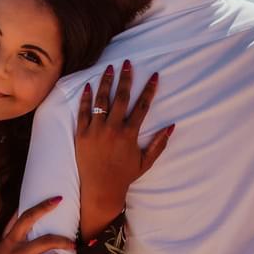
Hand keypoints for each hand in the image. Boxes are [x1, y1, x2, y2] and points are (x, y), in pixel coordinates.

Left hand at [76, 61, 172, 240]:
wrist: (100, 189)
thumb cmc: (124, 176)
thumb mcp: (145, 161)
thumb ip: (159, 143)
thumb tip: (172, 126)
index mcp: (129, 135)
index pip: (142, 106)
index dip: (149, 90)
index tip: (154, 75)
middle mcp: (112, 129)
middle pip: (121, 98)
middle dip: (126, 79)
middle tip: (128, 63)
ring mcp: (95, 131)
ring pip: (101, 101)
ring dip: (106, 83)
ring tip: (109, 68)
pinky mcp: (81, 134)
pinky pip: (83, 112)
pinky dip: (85, 98)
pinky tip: (88, 85)